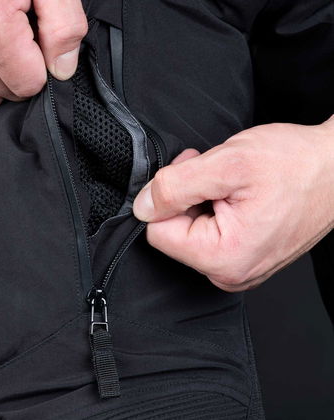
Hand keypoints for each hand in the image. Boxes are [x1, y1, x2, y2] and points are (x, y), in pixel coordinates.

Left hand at [133, 117, 333, 291]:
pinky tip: (234, 192)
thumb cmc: (295, 164)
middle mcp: (230, 272)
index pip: (158, 232)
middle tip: (213, 174)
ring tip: (229, 181)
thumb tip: (142, 206)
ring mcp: (239, 266)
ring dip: (200, 198)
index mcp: (223, 258)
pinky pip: (209, 233)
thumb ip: (175, 186)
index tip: (192, 175)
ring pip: (189, 230)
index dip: (168, 197)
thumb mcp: (227, 164)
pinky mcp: (244, 256)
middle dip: (184, 197)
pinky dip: (213, 206)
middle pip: (173, 233)